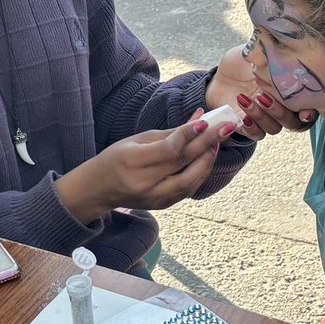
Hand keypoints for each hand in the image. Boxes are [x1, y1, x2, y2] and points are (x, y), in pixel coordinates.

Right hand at [56, 109, 231, 221]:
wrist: (99, 189)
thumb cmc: (116, 158)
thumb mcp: (137, 139)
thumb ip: (170, 132)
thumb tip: (199, 118)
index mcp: (133, 161)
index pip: (168, 149)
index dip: (189, 134)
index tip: (206, 121)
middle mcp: (144, 183)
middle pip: (183, 163)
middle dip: (208, 144)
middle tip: (226, 128)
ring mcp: (155, 197)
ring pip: (190, 180)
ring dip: (207, 160)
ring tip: (217, 143)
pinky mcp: (162, 205)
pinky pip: (188, 189)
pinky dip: (200, 173)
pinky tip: (207, 158)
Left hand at [207, 45, 313, 139]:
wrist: (219, 75)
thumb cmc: (243, 63)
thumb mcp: (258, 52)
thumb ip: (273, 50)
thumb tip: (281, 37)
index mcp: (289, 91)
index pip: (307, 105)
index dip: (309, 111)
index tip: (305, 111)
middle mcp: (281, 108)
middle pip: (293, 122)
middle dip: (280, 111)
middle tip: (264, 96)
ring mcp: (266, 119)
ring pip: (274, 128)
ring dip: (262, 117)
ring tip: (247, 99)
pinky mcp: (249, 126)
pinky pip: (256, 135)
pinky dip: (251, 127)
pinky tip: (242, 114)